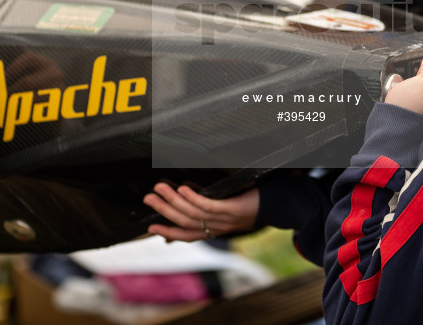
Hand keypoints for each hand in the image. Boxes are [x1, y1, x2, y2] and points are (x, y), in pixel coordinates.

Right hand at [144, 184, 259, 241]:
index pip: (186, 234)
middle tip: (148, 198)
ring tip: (160, 188)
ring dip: (174, 201)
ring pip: (193, 213)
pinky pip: (209, 206)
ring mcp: (224, 219)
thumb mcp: (226, 210)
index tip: (150, 226)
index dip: (168, 232)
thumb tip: (185, 201)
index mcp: (213, 230)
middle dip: (165, 210)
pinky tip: (183, 189)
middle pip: (185, 222)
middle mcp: (216, 228)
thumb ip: (207, 210)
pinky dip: (194, 198)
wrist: (274, 205)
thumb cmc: (248, 204)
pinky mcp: (231, 208)